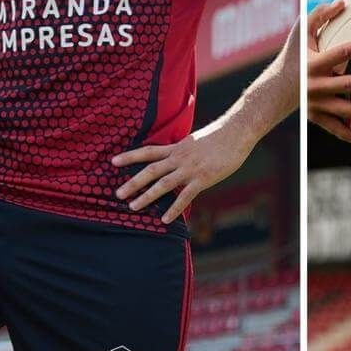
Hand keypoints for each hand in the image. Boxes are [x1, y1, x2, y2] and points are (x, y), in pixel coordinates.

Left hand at [112, 122, 249, 223]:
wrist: (237, 131)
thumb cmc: (221, 136)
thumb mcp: (196, 141)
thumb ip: (185, 151)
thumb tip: (177, 159)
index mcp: (177, 148)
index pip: (149, 152)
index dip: (130, 156)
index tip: (113, 162)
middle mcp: (180, 158)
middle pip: (150, 170)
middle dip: (133, 182)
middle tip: (117, 193)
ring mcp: (190, 168)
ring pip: (163, 184)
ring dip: (147, 196)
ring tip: (133, 207)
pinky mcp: (203, 178)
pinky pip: (185, 196)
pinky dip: (174, 208)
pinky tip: (166, 219)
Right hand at [306, 0, 350, 148]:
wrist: (273, 89)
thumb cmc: (292, 55)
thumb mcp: (300, 32)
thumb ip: (319, 15)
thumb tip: (343, 1)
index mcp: (314, 63)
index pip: (343, 52)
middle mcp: (316, 85)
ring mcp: (317, 105)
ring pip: (348, 111)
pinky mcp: (318, 119)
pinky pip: (341, 131)